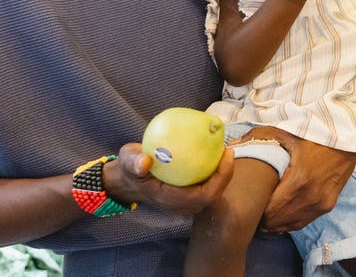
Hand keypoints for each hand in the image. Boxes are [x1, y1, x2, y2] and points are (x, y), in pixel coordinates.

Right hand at [104, 143, 233, 215]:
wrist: (128, 179)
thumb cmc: (130, 168)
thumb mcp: (128, 161)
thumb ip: (133, 161)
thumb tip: (143, 162)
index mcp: (171, 199)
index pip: (205, 195)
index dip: (221, 178)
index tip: (225, 155)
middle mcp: (182, 204)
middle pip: (214, 194)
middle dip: (226, 174)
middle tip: (227, 149)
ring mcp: (186, 201)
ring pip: (213, 190)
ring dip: (222, 173)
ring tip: (224, 150)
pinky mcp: (187, 195)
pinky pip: (206, 185)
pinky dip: (214, 171)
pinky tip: (214, 152)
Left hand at [237, 126, 355, 231]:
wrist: (348, 141)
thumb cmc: (316, 135)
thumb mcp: (287, 132)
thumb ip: (259, 138)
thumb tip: (233, 146)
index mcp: (300, 181)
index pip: (271, 209)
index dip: (257, 211)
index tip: (246, 204)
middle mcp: (311, 198)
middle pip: (279, 221)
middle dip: (263, 219)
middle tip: (250, 212)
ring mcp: (321, 205)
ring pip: (291, 225)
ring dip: (275, 224)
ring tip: (261, 217)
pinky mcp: (327, 206)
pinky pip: (303, 222)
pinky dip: (289, 222)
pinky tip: (278, 217)